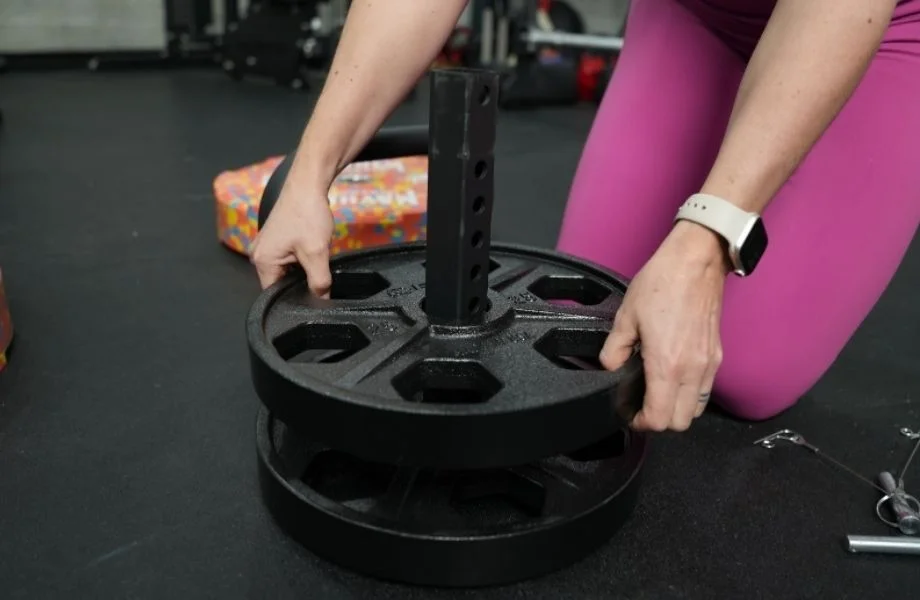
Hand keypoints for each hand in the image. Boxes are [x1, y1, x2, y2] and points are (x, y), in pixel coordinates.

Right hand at [250, 182, 334, 294]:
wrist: (308, 185)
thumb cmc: (307, 214)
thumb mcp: (316, 253)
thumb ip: (319, 282)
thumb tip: (322, 300)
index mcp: (262, 262)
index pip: (275, 295)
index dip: (295, 298)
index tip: (312, 296)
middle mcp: (259, 255)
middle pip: (281, 283)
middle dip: (301, 282)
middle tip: (318, 275)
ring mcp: (268, 246)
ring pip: (288, 271)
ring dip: (304, 269)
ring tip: (315, 258)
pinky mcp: (277, 240)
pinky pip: (289, 259)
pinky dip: (303, 258)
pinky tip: (313, 250)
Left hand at [600, 221, 727, 431]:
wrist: (696, 262)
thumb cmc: (662, 283)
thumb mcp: (626, 316)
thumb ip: (614, 349)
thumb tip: (610, 366)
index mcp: (667, 365)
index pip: (660, 418)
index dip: (641, 423)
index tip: (629, 415)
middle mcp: (692, 370)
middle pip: (680, 423)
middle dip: (659, 421)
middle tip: (641, 408)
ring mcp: (708, 364)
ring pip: (696, 410)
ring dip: (677, 410)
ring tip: (657, 395)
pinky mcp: (716, 355)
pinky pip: (705, 390)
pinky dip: (690, 395)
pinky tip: (673, 378)